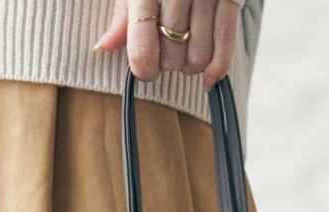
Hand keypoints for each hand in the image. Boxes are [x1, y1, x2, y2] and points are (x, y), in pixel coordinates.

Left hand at [94, 0, 242, 88]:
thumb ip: (122, 17)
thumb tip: (103, 47)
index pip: (144, 50)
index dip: (143, 69)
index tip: (144, 69)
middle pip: (172, 57)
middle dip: (168, 62)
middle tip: (166, 49)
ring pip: (198, 56)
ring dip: (189, 65)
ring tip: (184, 50)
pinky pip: (225, 42)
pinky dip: (217, 67)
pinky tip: (209, 78)